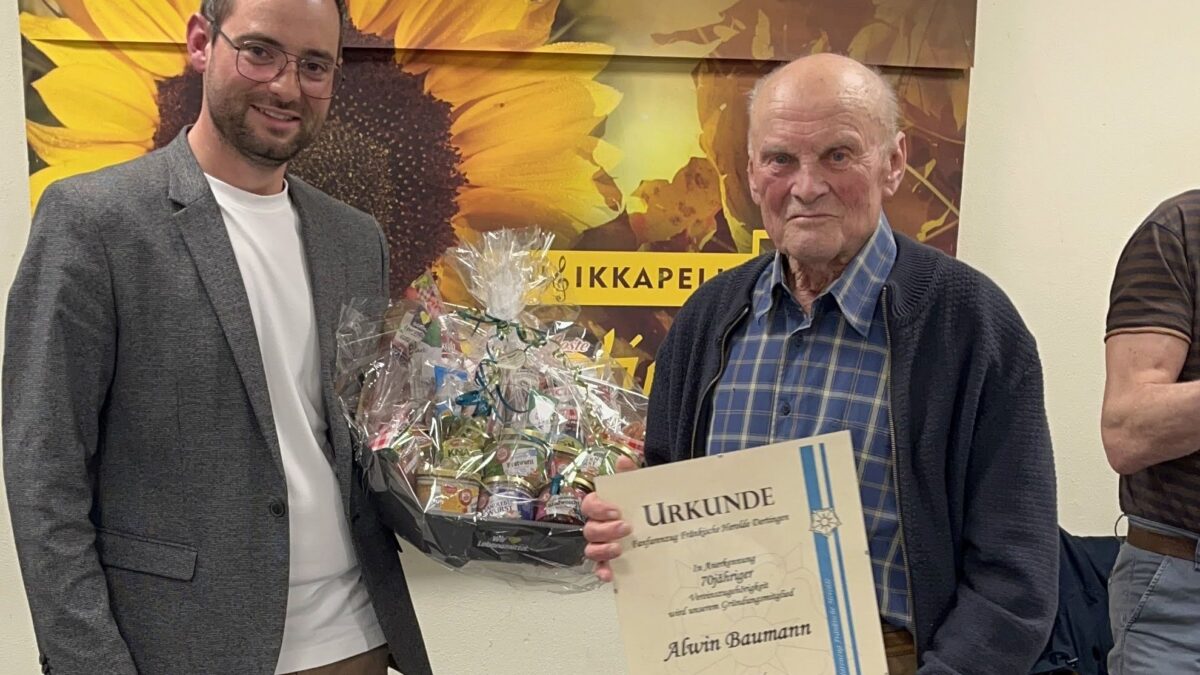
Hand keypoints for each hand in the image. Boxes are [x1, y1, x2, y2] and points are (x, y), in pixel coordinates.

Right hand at [582, 454, 639, 581]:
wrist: (659, 522)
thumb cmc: (642, 505)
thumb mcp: (639, 488)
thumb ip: (630, 474)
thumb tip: (623, 461)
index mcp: (602, 508)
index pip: (589, 505)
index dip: (598, 508)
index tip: (615, 510)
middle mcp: (599, 528)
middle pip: (590, 530)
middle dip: (606, 530)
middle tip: (626, 528)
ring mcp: (603, 547)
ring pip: (591, 550)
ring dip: (603, 550)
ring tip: (619, 549)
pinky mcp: (610, 564)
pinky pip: (600, 570)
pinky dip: (602, 572)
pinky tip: (610, 574)